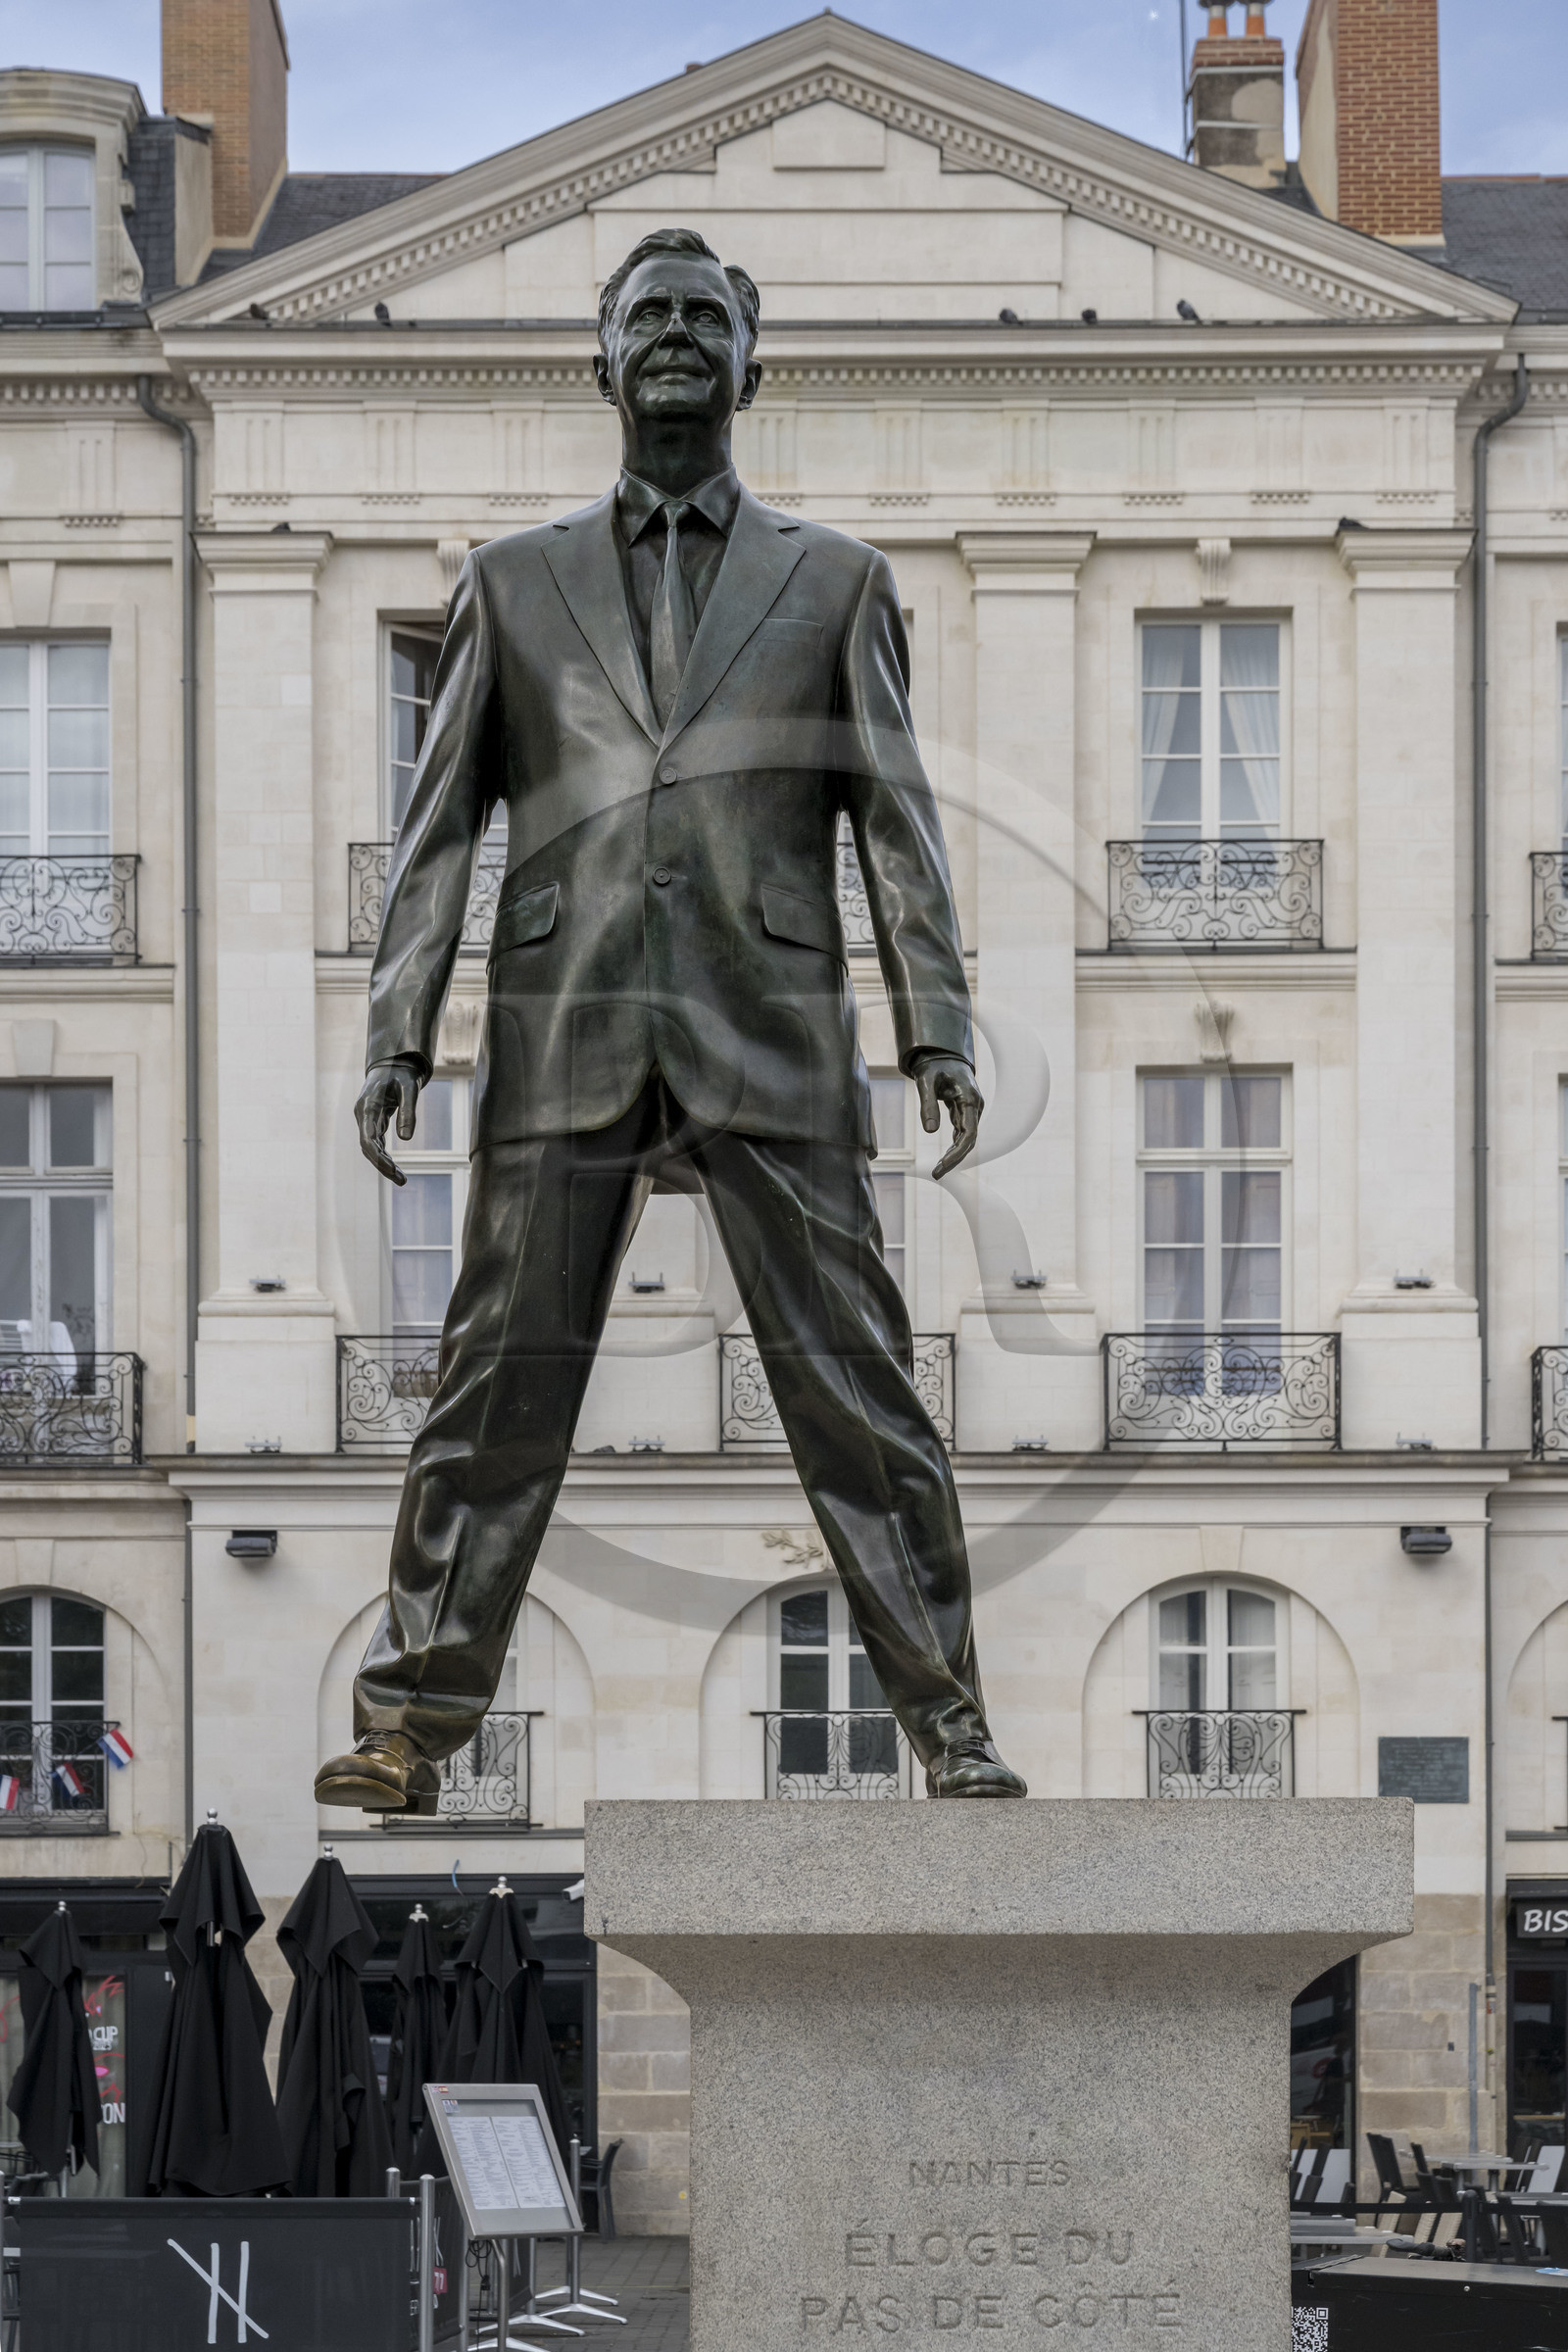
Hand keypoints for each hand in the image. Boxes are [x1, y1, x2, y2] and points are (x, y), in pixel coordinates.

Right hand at [355, 1060, 421, 1184]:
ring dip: (384, 1164)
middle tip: (401, 1180)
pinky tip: (395, 1168)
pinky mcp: (373, 1121)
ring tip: (401, 1179)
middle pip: (368, 1147)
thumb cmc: (402, 1072)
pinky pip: (376, 1143)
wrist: (394, 1062)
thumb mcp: (410, 1088)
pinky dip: (385, 1156)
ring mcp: (366, 1119)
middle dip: (382, 1165)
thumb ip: (408, 1112)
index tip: (391, 1169)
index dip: (377, 1156)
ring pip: (371, 1147)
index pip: (367, 1138)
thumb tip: (405, 1139)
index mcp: (368, 1106)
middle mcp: (363, 1115)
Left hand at [914, 1054, 982, 1179]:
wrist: (941, 1053)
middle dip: (955, 1158)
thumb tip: (930, 1131)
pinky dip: (954, 1145)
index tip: (942, 1167)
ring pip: (966, 1137)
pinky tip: (944, 1157)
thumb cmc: (933, 1065)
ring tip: (938, 1170)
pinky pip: (962, 1132)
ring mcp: (971, 1109)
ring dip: (954, 1154)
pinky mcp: (965, 1110)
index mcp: (969, 1099)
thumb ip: (928, 1106)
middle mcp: (975, 1106)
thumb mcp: (925, 1082)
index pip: (969, 1134)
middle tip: (937, 1174)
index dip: (957, 1153)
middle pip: (970, 1140)